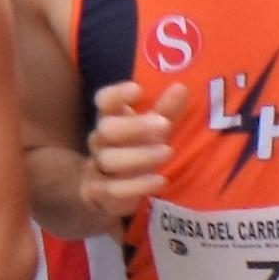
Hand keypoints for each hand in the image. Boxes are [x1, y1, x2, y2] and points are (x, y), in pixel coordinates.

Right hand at [81, 78, 189, 230]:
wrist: (104, 191)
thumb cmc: (134, 150)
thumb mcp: (151, 130)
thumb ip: (165, 111)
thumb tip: (182, 87)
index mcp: (109, 119)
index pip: (104, 101)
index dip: (117, 94)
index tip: (138, 89)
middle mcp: (99, 141)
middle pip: (106, 129)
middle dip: (134, 126)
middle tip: (164, 125)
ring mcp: (97, 166)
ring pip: (109, 159)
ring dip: (139, 155)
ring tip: (168, 151)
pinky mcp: (100, 192)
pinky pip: (114, 189)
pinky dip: (137, 185)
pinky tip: (160, 180)